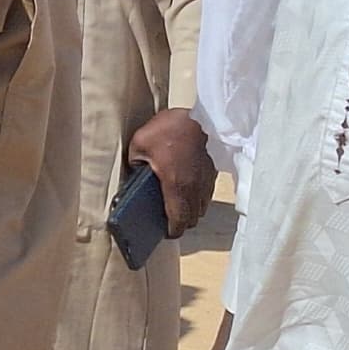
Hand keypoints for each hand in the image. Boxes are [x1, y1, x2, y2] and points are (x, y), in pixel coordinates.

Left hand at [129, 107, 215, 238]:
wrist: (199, 117)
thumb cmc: (168, 130)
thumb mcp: (139, 145)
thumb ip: (135, 165)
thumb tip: (136, 177)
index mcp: (175, 186)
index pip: (178, 221)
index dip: (172, 231)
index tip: (164, 232)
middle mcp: (194, 189)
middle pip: (192, 219)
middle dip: (180, 223)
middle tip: (167, 219)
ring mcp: (206, 182)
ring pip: (201, 209)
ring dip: (190, 212)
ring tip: (176, 206)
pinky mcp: (213, 173)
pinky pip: (206, 195)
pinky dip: (197, 199)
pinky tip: (186, 191)